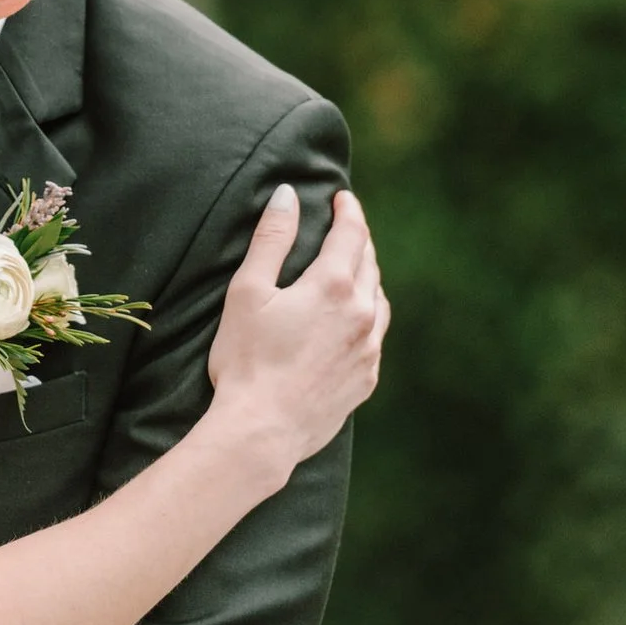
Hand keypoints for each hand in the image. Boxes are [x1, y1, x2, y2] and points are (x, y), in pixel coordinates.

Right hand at [206, 186, 388, 466]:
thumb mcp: (247, 292)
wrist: (263, 430)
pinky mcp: (366, 378)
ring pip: (379, 299)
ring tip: (353, 271)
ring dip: (367, 278)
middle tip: (345, 228)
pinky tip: (353, 322)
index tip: (342, 196)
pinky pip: (375, 336)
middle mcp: (362, 313)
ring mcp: (369, 348)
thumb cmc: (246, 359)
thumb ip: (271, 240)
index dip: (348, 210)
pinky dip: (367, 317)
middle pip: (369, 263)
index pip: (351, 233)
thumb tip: (288, 194)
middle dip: (358, 240)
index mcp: (334, 286)